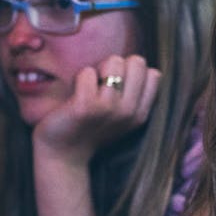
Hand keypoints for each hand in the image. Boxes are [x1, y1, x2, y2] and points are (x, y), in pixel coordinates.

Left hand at [32, 54, 160, 164]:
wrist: (62, 154)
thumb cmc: (89, 127)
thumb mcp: (120, 116)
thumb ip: (134, 94)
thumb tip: (138, 62)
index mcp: (140, 114)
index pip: (154, 74)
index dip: (133, 73)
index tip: (117, 87)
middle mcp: (129, 112)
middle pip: (137, 62)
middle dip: (118, 66)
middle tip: (102, 84)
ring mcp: (108, 109)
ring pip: (114, 62)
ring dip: (98, 70)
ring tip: (88, 89)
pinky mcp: (85, 107)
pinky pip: (87, 72)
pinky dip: (79, 78)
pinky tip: (74, 96)